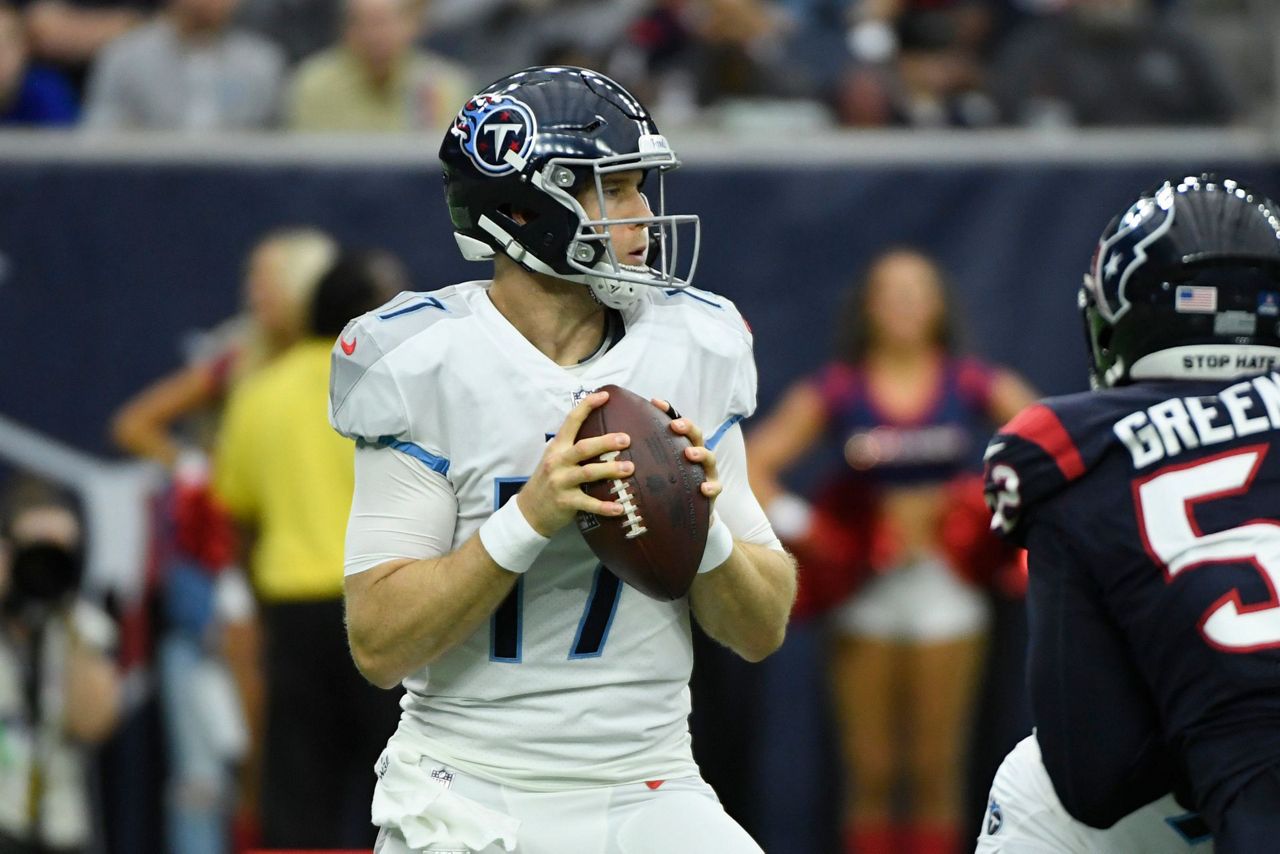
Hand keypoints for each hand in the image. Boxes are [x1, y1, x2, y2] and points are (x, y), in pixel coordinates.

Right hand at [516, 391, 633, 536]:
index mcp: (557, 447)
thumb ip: (573, 448)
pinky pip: (588, 503)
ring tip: (630, 468)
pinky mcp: (565, 502)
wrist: (529, 511)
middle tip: (626, 439)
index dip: (587, 406)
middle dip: (606, 442)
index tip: (604, 395)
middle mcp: (557, 462)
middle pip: (584, 448)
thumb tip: (604, 436)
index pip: (571, 421)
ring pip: (588, 473)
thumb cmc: (549, 481)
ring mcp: (560, 482)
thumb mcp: (555, 459)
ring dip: (610, 470)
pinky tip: (620, 508)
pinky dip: (605, 506)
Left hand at [651, 399, 721, 508]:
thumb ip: (643, 454)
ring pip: (709, 458)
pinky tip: (703, 488)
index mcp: (682, 447)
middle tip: (675, 426)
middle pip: (696, 436)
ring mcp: (706, 472)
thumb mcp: (656, 468)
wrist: (684, 514)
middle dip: (687, 427)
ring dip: (700, 454)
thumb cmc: (668, 486)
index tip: (655, 402)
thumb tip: (614, 438)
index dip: (668, 411)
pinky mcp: (712, 492)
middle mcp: (697, 456)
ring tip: (689, 453)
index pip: (677, 425)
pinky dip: (711, 486)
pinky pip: (715, 487)